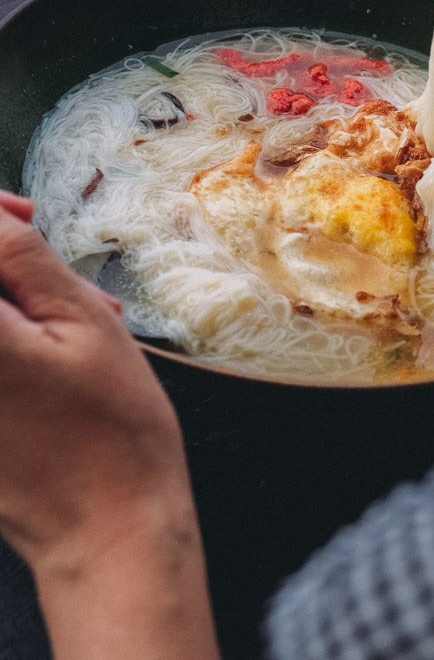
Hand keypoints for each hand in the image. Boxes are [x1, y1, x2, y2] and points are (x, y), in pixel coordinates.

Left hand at [0, 191, 219, 658]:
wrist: (107, 531)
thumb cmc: (109, 432)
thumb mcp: (81, 320)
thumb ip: (19, 252)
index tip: (23, 216)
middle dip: (5, 262)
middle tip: (47, 261)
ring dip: (13, 301)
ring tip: (68, 314)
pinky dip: (11, 338)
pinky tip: (48, 348)